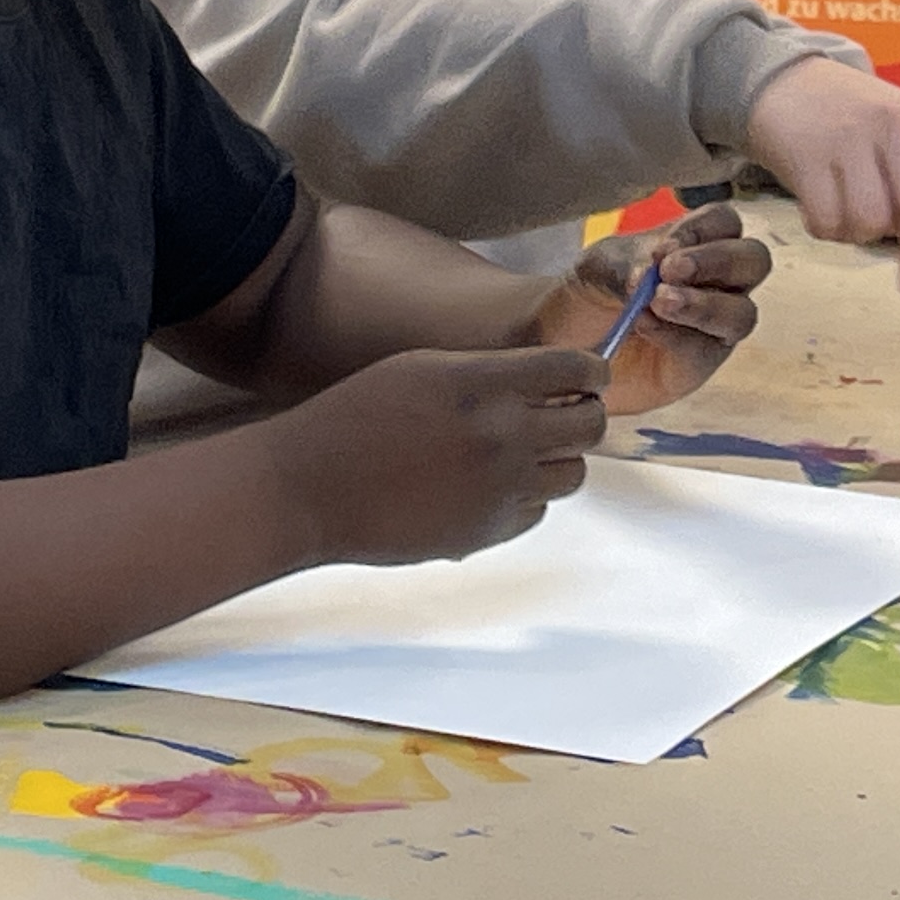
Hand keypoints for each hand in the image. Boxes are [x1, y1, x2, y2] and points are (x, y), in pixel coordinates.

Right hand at [272, 344, 614, 565]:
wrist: (309, 488)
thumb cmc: (357, 417)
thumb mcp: (426, 368)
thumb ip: (492, 373)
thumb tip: (551, 380)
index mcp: (486, 385)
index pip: (577, 368)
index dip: (591, 369)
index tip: (588, 375)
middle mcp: (504, 437)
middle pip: (590, 424)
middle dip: (585, 413)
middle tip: (567, 411)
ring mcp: (499, 489)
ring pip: (573, 474)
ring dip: (558, 459)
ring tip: (523, 450)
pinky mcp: (487, 531)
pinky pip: (536, 510)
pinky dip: (526, 497)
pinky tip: (490, 484)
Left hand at [533, 203, 770, 416]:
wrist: (570, 343)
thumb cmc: (596, 290)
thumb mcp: (603, 264)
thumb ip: (630, 261)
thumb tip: (652, 274)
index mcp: (700, 242)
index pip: (726, 223)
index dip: (703, 230)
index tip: (664, 248)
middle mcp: (719, 281)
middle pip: (754, 261)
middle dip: (717, 261)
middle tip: (670, 270)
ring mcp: (715, 325)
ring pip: (742, 313)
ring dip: (703, 306)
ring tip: (659, 303)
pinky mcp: (700, 363)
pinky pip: (705, 350)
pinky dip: (675, 336)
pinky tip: (644, 326)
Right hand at [740, 57, 899, 294]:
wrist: (784, 79)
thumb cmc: (850, 114)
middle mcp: (891, 126)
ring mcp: (848, 140)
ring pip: (872, 221)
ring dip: (864, 236)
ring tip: (853, 216)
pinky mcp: (807, 158)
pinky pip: (827, 222)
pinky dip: (827, 230)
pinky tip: (824, 207)